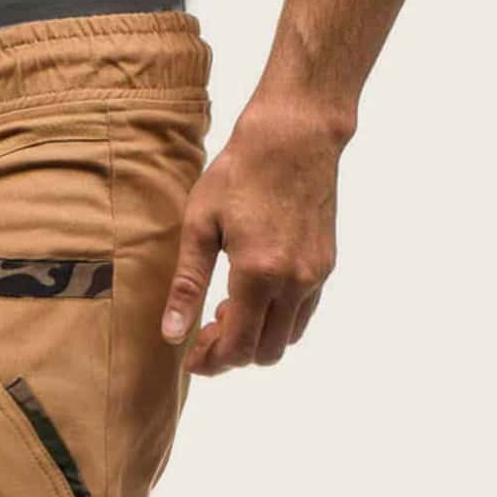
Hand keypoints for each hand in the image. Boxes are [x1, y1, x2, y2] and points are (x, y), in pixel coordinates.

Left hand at [162, 105, 344, 376]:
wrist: (296, 134)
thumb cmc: (241, 172)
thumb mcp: (200, 225)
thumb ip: (187, 285)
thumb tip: (171, 335)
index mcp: (258, 274)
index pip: (238, 347)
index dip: (212, 362)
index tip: (191, 357)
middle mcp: (293, 281)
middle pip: (265, 353)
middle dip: (232, 355)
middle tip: (205, 336)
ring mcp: (314, 275)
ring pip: (287, 338)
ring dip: (257, 338)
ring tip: (228, 311)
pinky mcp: (326, 264)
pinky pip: (302, 314)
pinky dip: (277, 319)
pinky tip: (254, 294)